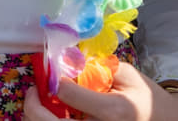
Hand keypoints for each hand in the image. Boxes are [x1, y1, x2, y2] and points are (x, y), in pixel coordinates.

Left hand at [23, 63, 177, 120]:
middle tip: (32, 92)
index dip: (54, 80)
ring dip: (39, 116)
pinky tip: (54, 113)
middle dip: (33, 106)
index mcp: (112, 110)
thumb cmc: (145, 97)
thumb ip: (98, 69)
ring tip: (39, 103)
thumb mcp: (126, 74)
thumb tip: (68, 63)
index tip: (51, 71)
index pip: (68, 94)